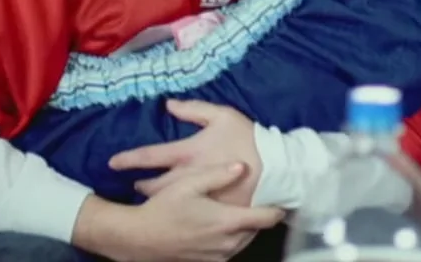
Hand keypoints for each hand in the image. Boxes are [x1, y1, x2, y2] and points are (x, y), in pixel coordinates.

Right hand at [107, 164, 284, 261]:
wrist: (138, 238)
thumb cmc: (164, 208)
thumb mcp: (188, 184)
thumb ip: (217, 174)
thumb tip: (242, 166)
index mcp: (227, 222)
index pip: (267, 217)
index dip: (277, 206)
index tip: (282, 194)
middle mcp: (228, 243)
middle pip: (257, 229)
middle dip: (261, 215)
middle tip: (262, 197)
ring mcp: (218, 256)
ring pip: (245, 240)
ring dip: (247, 227)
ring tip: (245, 209)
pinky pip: (231, 249)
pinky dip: (233, 237)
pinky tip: (225, 224)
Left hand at [110, 99, 261, 207]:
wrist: (275, 168)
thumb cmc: (249, 138)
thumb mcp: (223, 115)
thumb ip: (194, 109)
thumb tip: (169, 104)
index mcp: (188, 153)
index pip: (150, 156)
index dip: (129, 159)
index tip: (113, 162)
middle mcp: (188, 177)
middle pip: (155, 186)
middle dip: (142, 186)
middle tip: (136, 186)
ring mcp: (199, 196)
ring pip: (169, 201)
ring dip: (157, 199)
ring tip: (152, 198)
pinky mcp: (211, 210)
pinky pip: (189, 213)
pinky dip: (179, 211)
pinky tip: (177, 211)